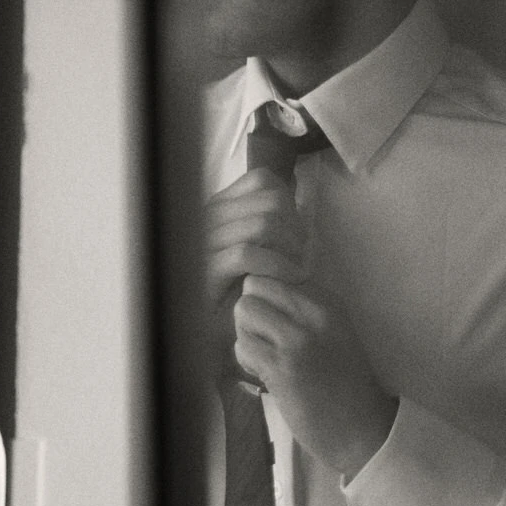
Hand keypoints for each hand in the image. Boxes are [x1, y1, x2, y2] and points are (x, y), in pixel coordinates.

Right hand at [206, 167, 307, 311]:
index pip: (262, 179)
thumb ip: (270, 219)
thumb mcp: (259, 244)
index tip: (297, 234)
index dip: (289, 203)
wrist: (218, 327)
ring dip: (291, 249)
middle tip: (302, 257)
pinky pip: (246, 255)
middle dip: (296, 229)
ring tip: (297, 270)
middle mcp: (207, 216)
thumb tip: (295, 198)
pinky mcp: (204, 270)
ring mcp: (203, 241)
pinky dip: (276, 265)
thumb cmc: (244, 286)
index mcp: (220, 205)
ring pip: (262, 223)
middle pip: (271, 201)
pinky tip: (288, 279)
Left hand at [232, 275, 395, 478]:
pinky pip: (242, 345)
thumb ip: (301, 308)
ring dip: (246, 335)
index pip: (277, 272)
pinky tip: (266, 374)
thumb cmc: (344, 382)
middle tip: (265, 338)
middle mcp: (314, 313)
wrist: (361, 428)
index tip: (276, 322)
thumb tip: (257, 287)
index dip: (266, 297)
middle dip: (251, 312)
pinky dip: (246, 360)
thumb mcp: (333, 331)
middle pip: (254, 286)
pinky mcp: (281, 367)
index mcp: (329, 302)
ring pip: (243, 311)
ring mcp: (297, 339)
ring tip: (266, 356)